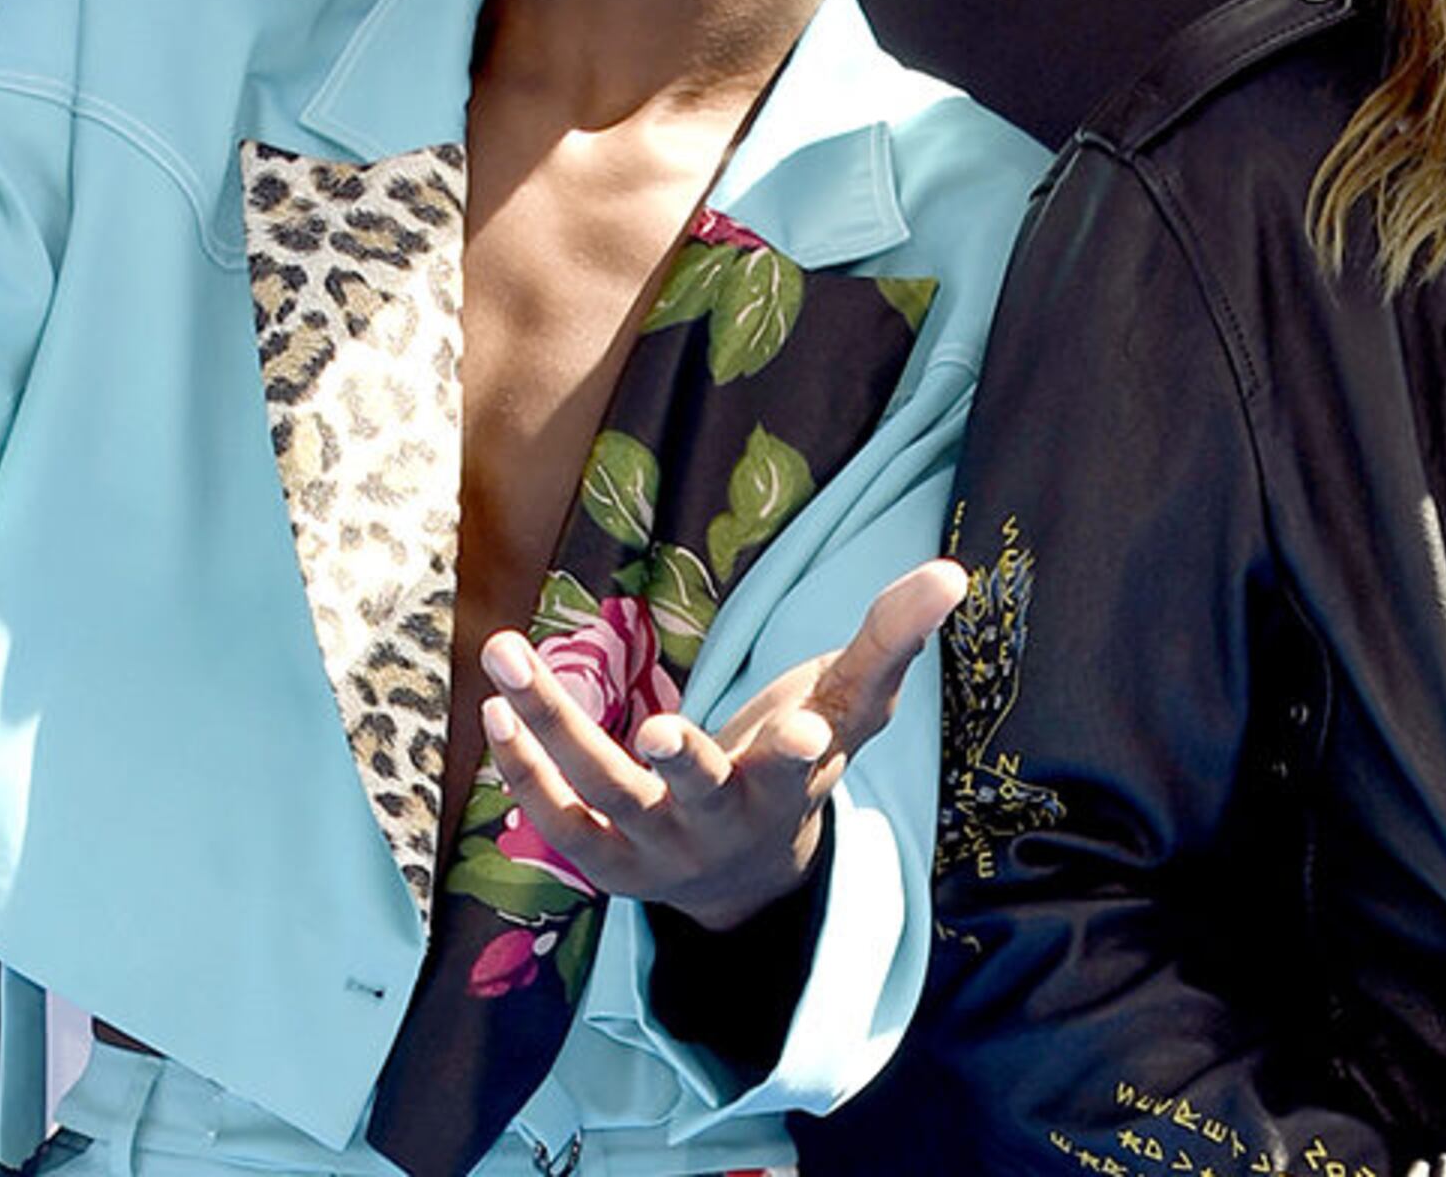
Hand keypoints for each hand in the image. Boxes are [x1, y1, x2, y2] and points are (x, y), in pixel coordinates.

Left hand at [478, 557, 968, 931]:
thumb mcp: (851, 702)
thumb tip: (952, 571)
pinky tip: (493, 709)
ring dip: (552, 725)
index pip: (801, 769)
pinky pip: (558, 817)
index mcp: (790, 784)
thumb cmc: (802, 759)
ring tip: (504, 653)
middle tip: (659, 730)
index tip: (803, 731)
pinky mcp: (606, 862)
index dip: (800, 750)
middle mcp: (724, 824)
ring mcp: (660, 850)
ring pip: (603, 792)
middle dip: (683, 763)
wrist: (748, 874)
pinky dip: (524, 767)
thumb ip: (893, 637)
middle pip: (700, 794)